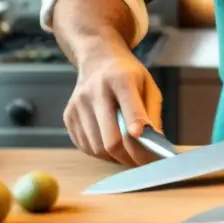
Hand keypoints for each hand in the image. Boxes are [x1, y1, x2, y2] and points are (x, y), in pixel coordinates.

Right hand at [64, 47, 162, 166]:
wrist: (97, 59)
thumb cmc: (128, 75)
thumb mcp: (148, 85)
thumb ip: (152, 113)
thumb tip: (155, 143)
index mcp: (120, 79)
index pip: (128, 105)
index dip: (135, 125)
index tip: (143, 139)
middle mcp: (95, 91)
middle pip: (110, 137)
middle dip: (129, 156)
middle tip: (142, 163)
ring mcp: (78, 104)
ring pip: (96, 147)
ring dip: (115, 157)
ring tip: (129, 156)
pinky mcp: (68, 116)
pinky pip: (85, 146)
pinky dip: (101, 153)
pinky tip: (111, 147)